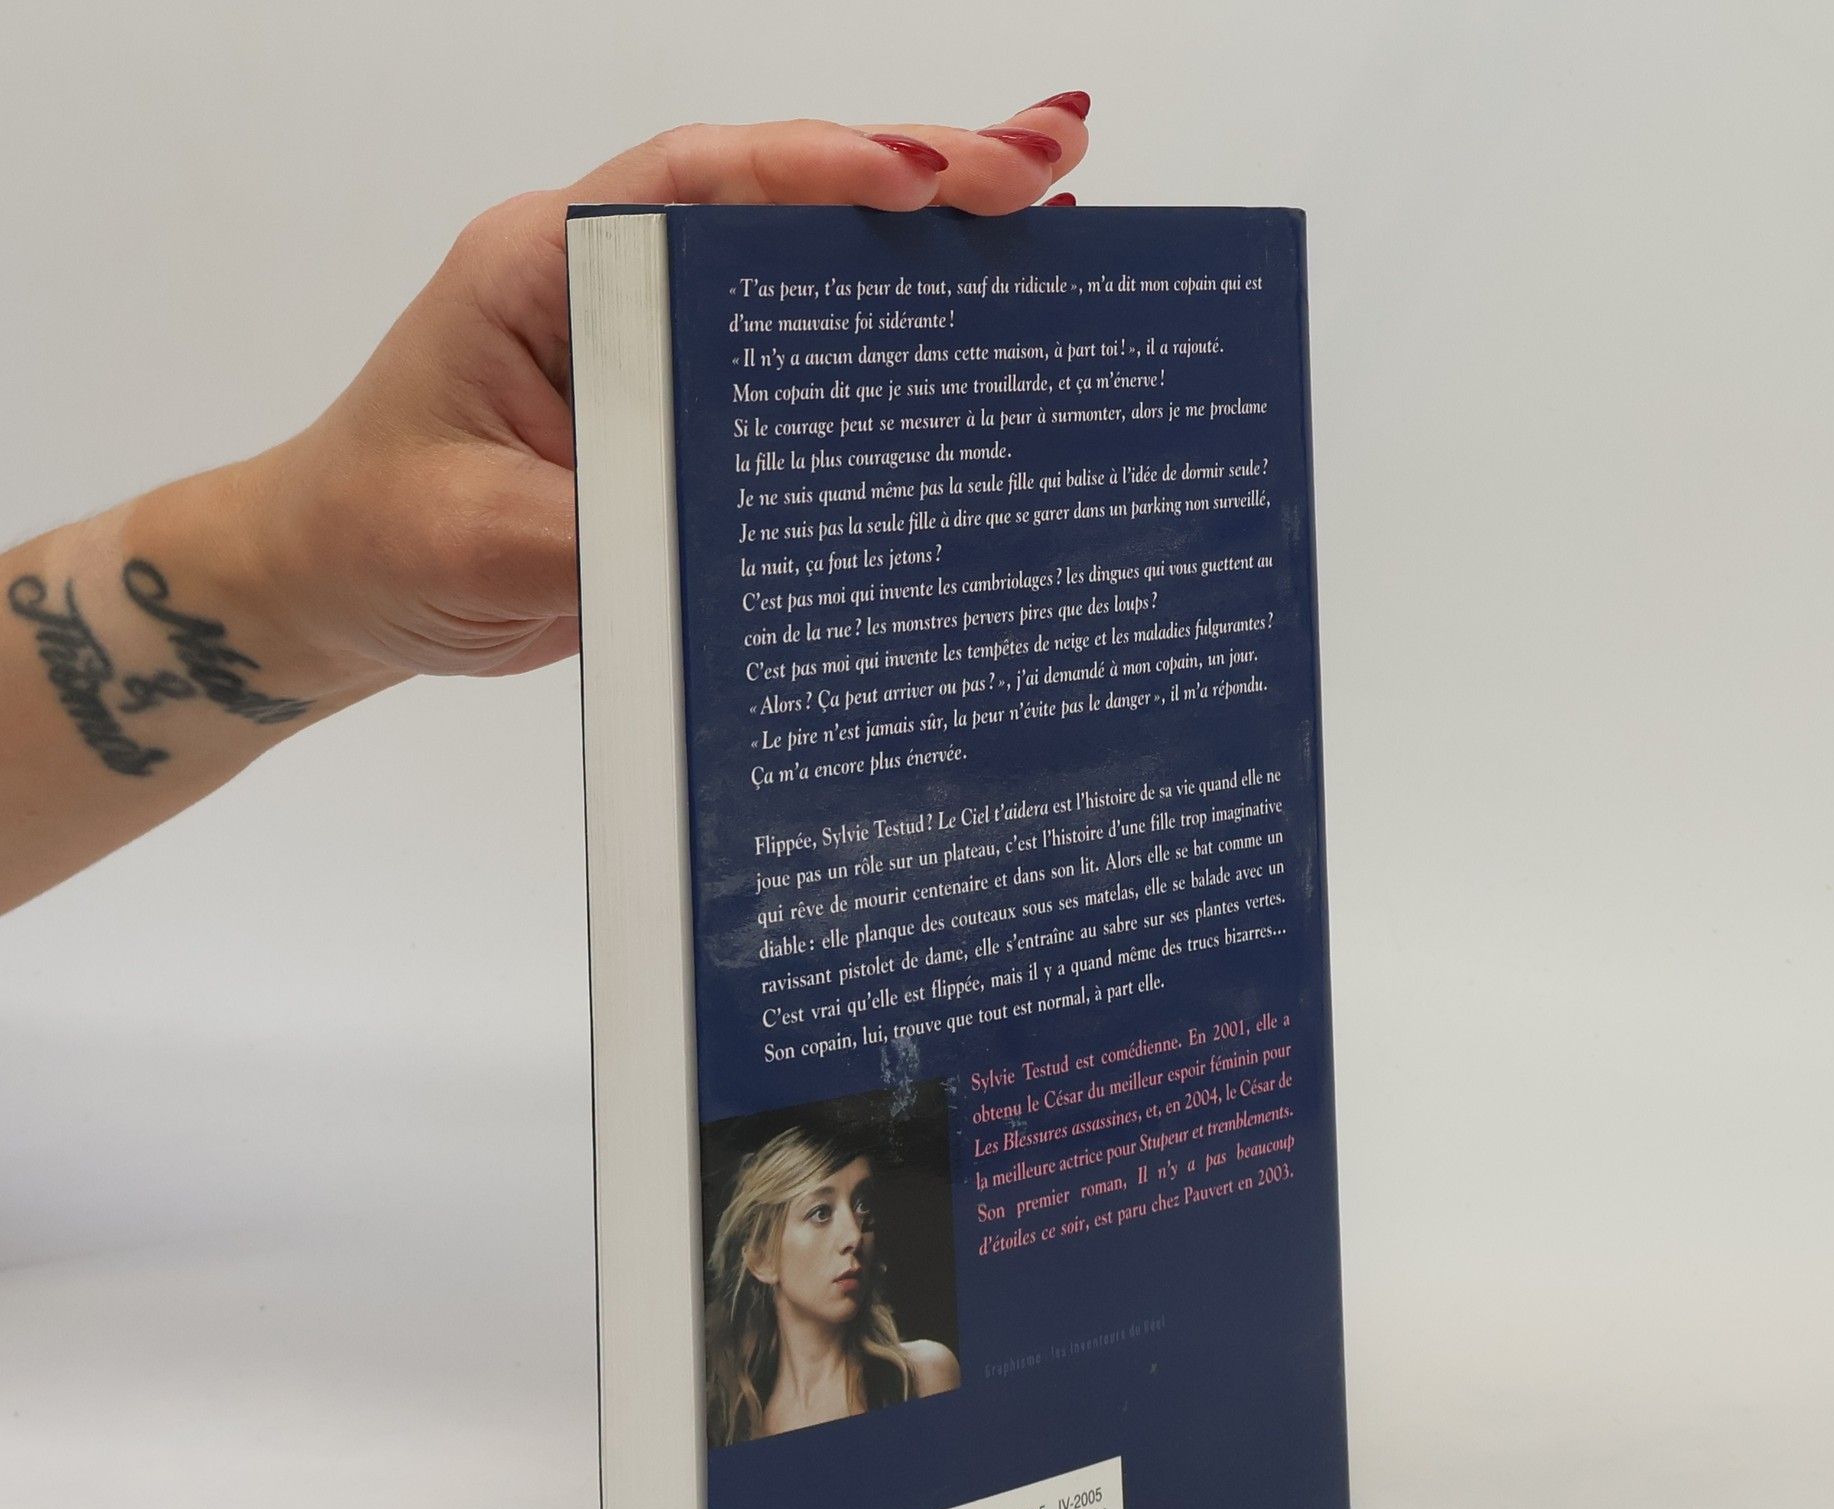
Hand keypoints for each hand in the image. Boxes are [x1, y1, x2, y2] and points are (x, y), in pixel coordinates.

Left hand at [252, 98, 1091, 684]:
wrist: (341, 588)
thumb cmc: (378, 535)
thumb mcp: (477, 537)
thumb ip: (603, 528)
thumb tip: (743, 542)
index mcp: (545, 269)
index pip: (692, 186)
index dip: (816, 170)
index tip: (929, 175)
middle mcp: (614, 290)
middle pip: (781, 211)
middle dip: (921, 180)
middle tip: (1057, 160)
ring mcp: (660, 355)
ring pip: (806, 287)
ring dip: (928, 260)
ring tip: (1058, 228)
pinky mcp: (688, 427)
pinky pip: (801, 385)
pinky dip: (890, 364)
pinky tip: (977, 353)